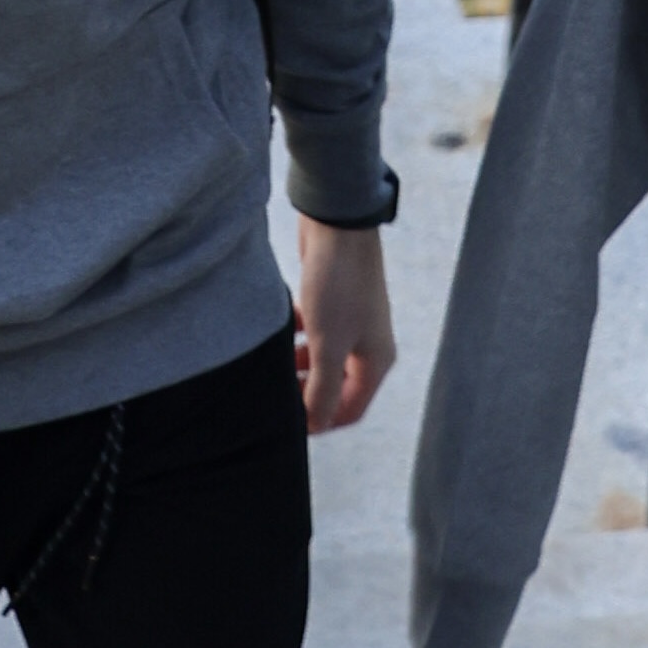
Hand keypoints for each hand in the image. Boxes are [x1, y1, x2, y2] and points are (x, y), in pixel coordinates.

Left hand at [295, 220, 397, 440]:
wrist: (338, 223)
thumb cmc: (338, 285)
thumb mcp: (329, 345)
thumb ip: (322, 389)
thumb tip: (315, 425)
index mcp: (376, 361)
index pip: (350, 410)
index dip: (321, 421)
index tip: (288, 422)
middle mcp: (367, 344)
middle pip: (334, 386)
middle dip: (306, 392)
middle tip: (274, 393)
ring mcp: (350, 322)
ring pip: (320, 359)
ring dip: (298, 365)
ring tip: (271, 365)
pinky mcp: (332, 302)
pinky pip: (313, 333)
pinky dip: (296, 337)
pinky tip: (276, 334)